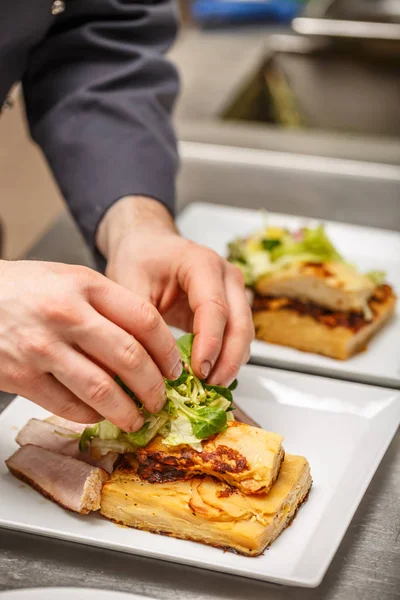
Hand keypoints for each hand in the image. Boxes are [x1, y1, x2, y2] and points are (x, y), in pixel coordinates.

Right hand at [0, 260, 182, 429]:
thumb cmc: (23, 288)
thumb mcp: (69, 279)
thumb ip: (107, 304)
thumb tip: (148, 344)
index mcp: (85, 285)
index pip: (144, 320)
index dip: (167, 351)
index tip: (174, 368)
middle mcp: (66, 314)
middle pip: (129, 357)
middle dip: (154, 386)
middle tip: (161, 399)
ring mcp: (42, 347)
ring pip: (102, 390)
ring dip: (127, 411)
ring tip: (138, 419)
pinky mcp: (21, 376)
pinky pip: (69, 406)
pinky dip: (91, 416)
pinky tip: (100, 414)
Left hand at [97, 197, 253, 385]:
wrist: (148, 245)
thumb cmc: (140, 258)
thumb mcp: (129, 285)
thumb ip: (141, 322)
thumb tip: (148, 366)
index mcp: (201, 264)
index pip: (214, 308)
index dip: (209, 343)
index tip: (199, 371)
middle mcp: (226, 275)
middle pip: (239, 323)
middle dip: (228, 359)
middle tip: (210, 387)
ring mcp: (233, 291)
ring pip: (244, 333)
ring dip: (230, 362)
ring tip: (209, 387)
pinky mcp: (231, 307)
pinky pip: (237, 336)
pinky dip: (227, 357)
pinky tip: (210, 375)